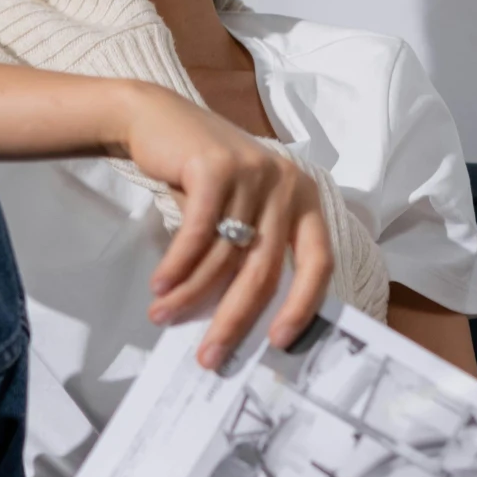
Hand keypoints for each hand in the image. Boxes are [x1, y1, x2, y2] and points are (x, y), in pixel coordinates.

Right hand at [123, 85, 333, 368]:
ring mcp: (254, 172)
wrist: (156, 120)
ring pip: (225, 255)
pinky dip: (178, 265)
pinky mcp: (217, 166)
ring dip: (190, 294)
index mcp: (304, 200)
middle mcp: (287, 184)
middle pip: (265, 269)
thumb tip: (240, 325)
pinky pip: (198, 232)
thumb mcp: (238, 211)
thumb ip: (249, 254)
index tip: (277, 342)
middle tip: (210, 356)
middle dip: (234, 318)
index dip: (303, 306)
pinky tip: (160, 286)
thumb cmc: (199, 178)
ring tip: (162, 317)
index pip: (319, 262)